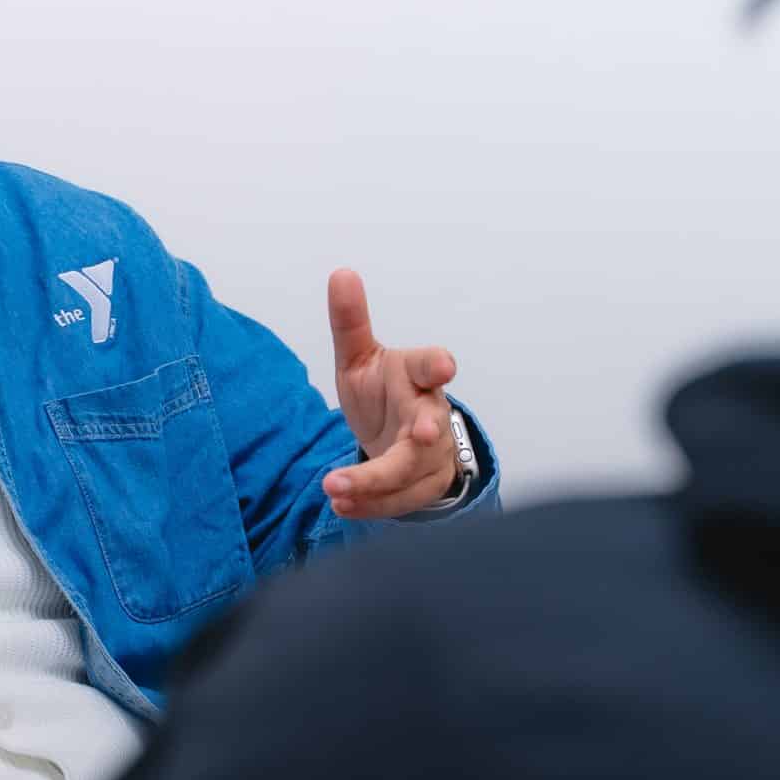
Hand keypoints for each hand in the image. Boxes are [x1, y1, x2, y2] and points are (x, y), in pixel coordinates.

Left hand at [322, 268, 462, 519]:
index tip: (445, 365)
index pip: (431, 365)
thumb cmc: (383, 390)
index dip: (438, 365)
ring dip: (375, 483)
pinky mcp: (421, 486)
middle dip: (426, 433)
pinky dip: (369, 505)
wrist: (397, 437)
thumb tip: (341, 273)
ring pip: (410, 472)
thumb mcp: (361, 357)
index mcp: (417, 376)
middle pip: (430, 426)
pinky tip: (341, 504)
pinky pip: (399, 501)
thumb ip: (350, 322)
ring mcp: (431, 454)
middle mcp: (431, 415)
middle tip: (419, 435)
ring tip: (335, 488)